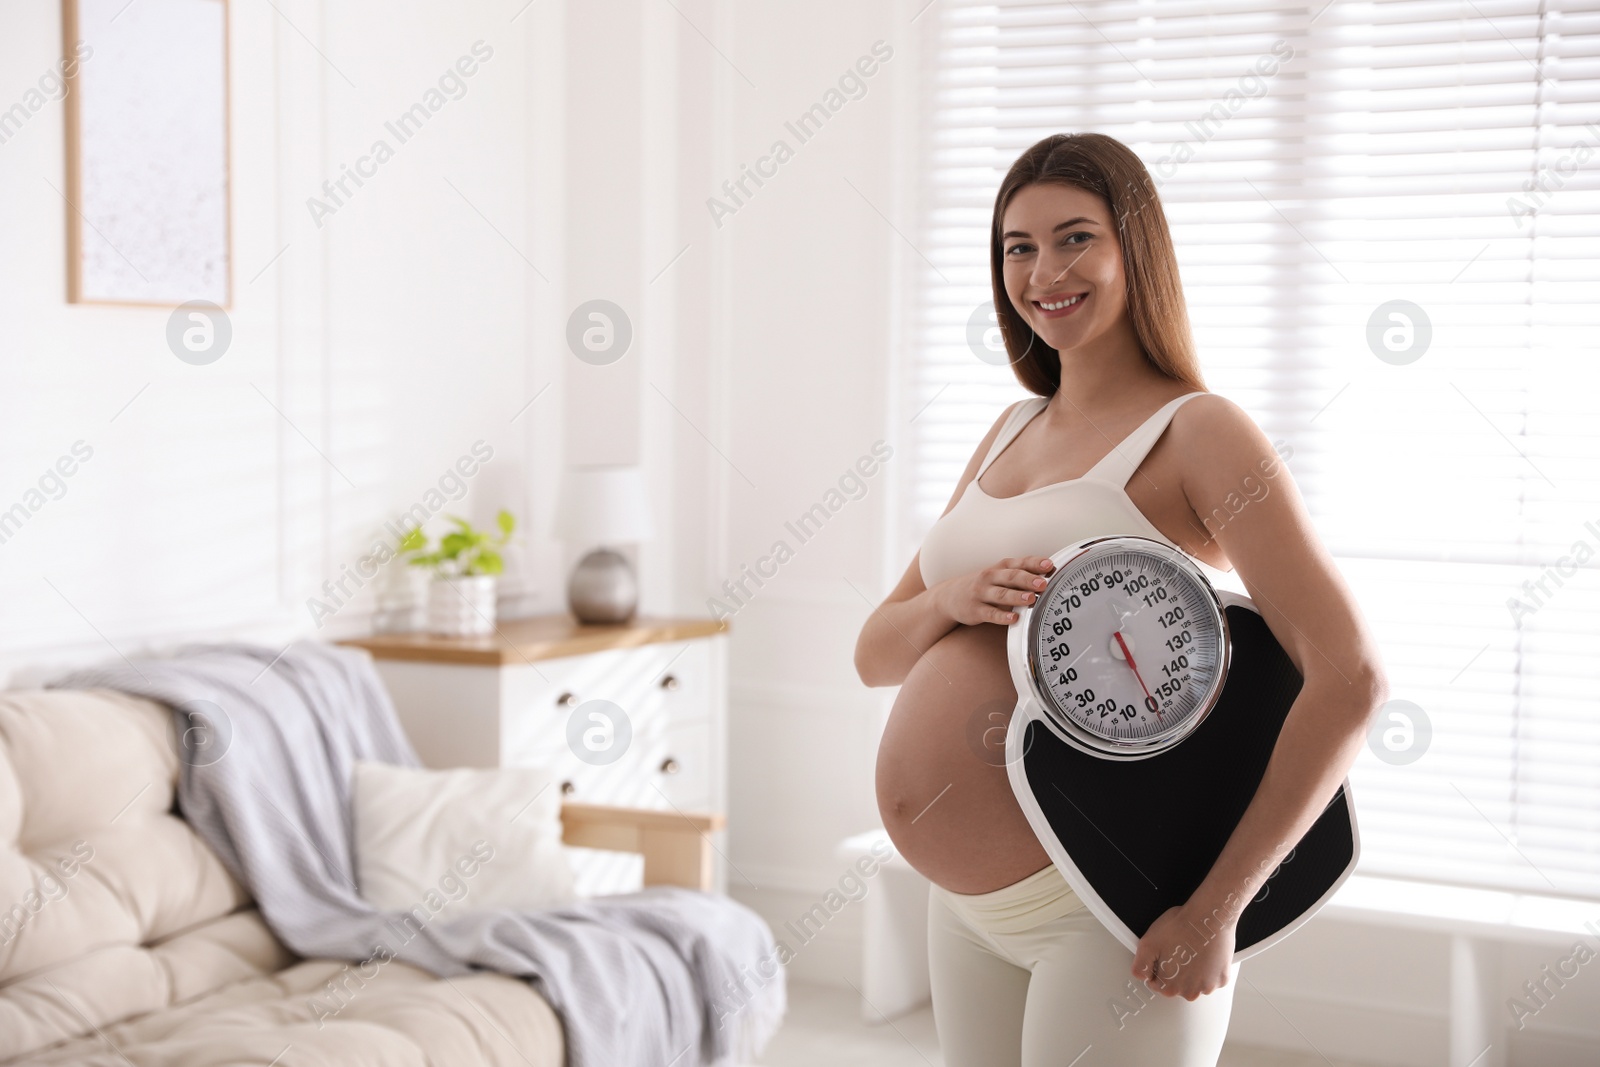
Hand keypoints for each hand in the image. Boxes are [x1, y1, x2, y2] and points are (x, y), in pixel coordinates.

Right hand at [932, 555, 1054, 626]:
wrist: (950, 596)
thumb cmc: (983, 585)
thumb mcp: (999, 575)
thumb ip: (1021, 575)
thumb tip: (1051, 577)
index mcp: (1000, 568)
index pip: (1020, 563)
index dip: (1035, 564)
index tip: (1050, 565)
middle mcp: (990, 577)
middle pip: (1011, 577)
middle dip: (1028, 580)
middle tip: (1043, 584)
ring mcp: (981, 593)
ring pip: (1001, 594)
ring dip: (1017, 596)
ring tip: (1031, 599)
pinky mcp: (975, 610)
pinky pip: (990, 613)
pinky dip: (1002, 616)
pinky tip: (1014, 618)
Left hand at [1131, 904, 1235, 1000]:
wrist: (1209, 916)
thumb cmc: (1181, 927)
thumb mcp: (1148, 943)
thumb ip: (1139, 966)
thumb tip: (1140, 976)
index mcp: (1170, 987)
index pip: (1157, 984)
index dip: (1157, 967)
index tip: (1162, 955)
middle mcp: (1190, 992)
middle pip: (1177, 986)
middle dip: (1174, 971)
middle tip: (1177, 949)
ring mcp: (1208, 986)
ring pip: (1194, 983)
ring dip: (1192, 972)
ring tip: (1191, 950)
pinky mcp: (1222, 978)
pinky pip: (1211, 978)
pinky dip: (1208, 968)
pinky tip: (1204, 953)